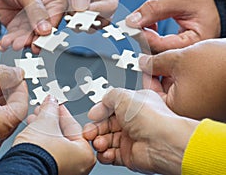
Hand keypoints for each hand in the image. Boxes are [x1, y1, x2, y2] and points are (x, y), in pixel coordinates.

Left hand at [0, 0, 65, 53]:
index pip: (54, 21)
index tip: (39, 41)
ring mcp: (30, 21)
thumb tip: (45, 30)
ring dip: (18, 41)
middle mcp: (45, 13)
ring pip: (26, 36)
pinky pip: (15, 37)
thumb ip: (36, 11)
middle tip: (22, 44)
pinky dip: (8, 41)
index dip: (47, 33)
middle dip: (30, 40)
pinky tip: (3, 43)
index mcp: (54, 2)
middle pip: (40, 32)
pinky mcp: (17, 25)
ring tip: (10, 43)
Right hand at [14, 96, 95, 174]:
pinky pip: (50, 154)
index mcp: (86, 155)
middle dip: (51, 120)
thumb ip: (50, 109)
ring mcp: (66, 172)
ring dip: (44, 130)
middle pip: (64, 135)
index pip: (74, 126)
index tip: (56, 105)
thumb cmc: (39, 155)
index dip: (62, 112)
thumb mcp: (46, 122)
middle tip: (44, 110)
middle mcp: (80, 167)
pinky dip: (43, 143)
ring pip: (55, 145)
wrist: (20, 171)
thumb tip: (51, 102)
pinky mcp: (53, 173)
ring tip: (34, 120)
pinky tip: (32, 133)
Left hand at [36, 0, 121, 18]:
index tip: (82, 13)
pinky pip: (77, 24)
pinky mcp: (78, 13)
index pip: (110, 6)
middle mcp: (102, 0)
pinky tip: (63, 16)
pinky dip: (71, 23)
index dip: (97, 12)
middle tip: (73, 19)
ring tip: (67, 15)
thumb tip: (82, 9)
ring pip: (90, 25)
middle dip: (88, 21)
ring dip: (79, 23)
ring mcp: (90, 8)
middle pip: (102, 19)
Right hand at [83, 89, 198, 174]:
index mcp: (133, 105)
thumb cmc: (152, 118)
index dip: (99, 112)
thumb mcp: (123, 96)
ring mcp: (131, 139)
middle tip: (88, 132)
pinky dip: (104, 155)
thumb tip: (97, 108)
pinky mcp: (129, 155)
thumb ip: (108, 97)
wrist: (163, 142)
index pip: (110, 108)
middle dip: (95, 129)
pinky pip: (111, 155)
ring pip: (106, 141)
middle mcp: (133, 122)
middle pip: (106, 125)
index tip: (91, 116)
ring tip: (98, 142)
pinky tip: (104, 152)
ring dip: (98, 142)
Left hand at [126, 0, 220, 52]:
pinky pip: (159, 50)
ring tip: (143, 23)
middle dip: (142, 40)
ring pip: (156, 54)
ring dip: (145, 39)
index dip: (144, 37)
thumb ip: (155, 9)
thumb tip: (132, 21)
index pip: (162, 48)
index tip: (131, 26)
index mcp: (195, 43)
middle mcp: (189, 53)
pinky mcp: (177, 49)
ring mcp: (182, 53)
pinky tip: (149, 26)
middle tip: (133, 26)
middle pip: (158, 55)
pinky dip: (150, 38)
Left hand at [139, 38, 225, 120]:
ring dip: (170, 75)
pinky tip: (184, 66)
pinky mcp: (209, 104)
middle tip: (151, 59)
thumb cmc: (221, 64)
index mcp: (176, 108)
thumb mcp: (179, 58)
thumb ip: (155, 62)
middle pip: (161, 93)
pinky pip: (189, 91)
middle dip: (156, 74)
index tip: (137, 65)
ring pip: (175, 91)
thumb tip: (143, 63)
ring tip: (170, 61)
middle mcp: (188, 114)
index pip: (148, 95)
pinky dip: (184, 79)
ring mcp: (199, 110)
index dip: (142, 77)